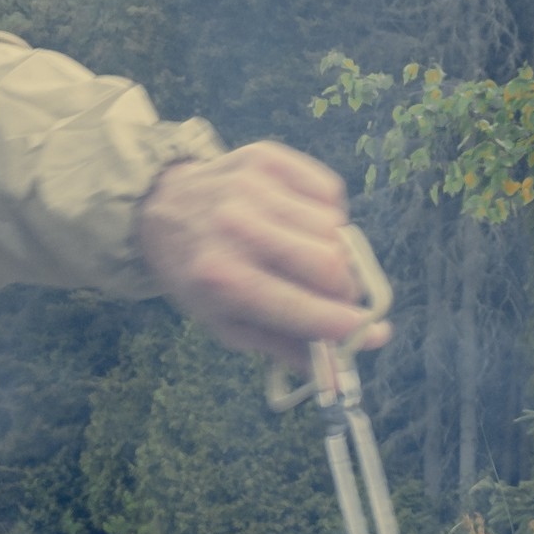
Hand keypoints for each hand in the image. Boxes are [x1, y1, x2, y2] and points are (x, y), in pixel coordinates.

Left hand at [136, 141, 387, 366]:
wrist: (162, 207)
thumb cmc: (201, 276)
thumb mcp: (229, 324)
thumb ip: (285, 349)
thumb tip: (340, 376)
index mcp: (224, 278)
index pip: (303, 306)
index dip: (346, 325)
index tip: (372, 333)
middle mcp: (238, 227)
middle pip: (330, 263)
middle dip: (344, 289)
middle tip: (335, 296)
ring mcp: (254, 186)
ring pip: (335, 228)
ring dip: (334, 250)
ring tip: (304, 255)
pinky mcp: (268, 157)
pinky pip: (330, 192)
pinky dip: (328, 214)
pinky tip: (300, 222)